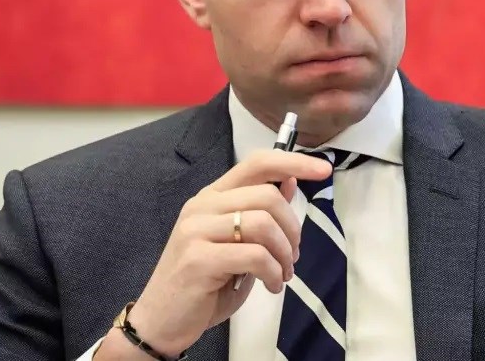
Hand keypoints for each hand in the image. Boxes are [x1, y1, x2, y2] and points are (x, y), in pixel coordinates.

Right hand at [97, 150, 330, 358]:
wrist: (161, 322)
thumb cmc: (203, 283)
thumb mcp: (238, 243)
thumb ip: (260, 212)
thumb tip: (290, 181)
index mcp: (212, 197)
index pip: (257, 163)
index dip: (294, 162)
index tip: (323, 169)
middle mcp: (201, 207)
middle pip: (267, 196)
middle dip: (292, 227)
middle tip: (294, 255)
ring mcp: (196, 231)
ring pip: (263, 224)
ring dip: (284, 253)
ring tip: (283, 274)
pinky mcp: (198, 259)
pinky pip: (255, 255)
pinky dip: (273, 272)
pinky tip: (271, 285)